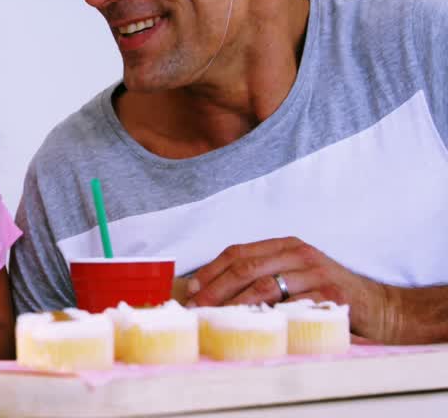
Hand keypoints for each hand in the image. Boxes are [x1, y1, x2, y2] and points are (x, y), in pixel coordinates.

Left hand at [185, 236, 393, 340]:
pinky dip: (268, 317)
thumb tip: (211, 289)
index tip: (191, 288)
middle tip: (197, 308)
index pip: (238, 252)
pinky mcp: (330, 294)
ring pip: (264, 286)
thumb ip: (263, 274)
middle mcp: (300, 254)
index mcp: (286, 245)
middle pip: (246, 268)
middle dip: (216, 289)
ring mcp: (316, 272)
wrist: (379, 307)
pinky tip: (252, 326)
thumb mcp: (296, 274)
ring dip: (235, 304)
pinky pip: (291, 306)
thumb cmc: (327, 292)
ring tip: (217, 318)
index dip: (211, 269)